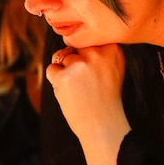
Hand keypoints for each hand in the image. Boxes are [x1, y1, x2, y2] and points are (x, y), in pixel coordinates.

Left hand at [46, 44, 128, 164]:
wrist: (102, 125)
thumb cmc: (105, 97)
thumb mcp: (112, 68)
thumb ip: (98, 51)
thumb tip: (71, 40)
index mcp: (112, 49)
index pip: (88, 40)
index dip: (87, 57)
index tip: (96, 73)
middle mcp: (97, 53)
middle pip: (74, 47)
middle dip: (75, 62)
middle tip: (87, 84)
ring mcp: (80, 64)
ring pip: (61, 57)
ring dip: (64, 72)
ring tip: (79, 89)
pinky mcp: (64, 76)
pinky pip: (51, 69)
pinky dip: (55, 81)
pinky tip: (70, 93)